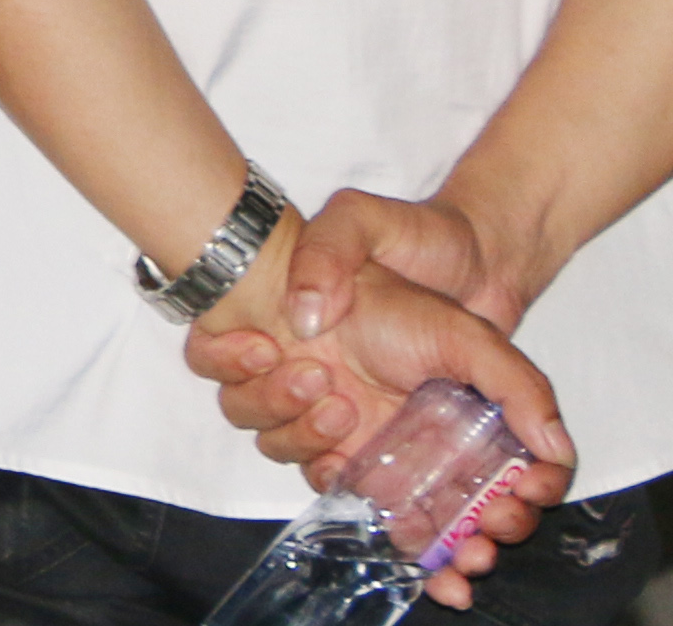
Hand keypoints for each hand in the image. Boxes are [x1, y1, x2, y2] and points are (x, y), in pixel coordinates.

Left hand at [189, 200, 573, 586]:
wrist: (336, 246)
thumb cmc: (406, 297)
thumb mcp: (472, 340)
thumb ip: (519, 390)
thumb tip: (556, 449)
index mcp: (412, 442)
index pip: (437, 516)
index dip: (452, 543)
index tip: (472, 544)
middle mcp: (358, 441)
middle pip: (372, 512)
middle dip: (394, 516)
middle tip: (387, 479)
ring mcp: (301, 415)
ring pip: (295, 459)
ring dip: (301, 427)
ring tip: (320, 377)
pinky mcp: (249, 381)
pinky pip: (234, 403)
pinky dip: (242, 379)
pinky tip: (265, 348)